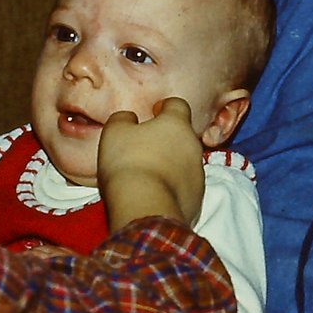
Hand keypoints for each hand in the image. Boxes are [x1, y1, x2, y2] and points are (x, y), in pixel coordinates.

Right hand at [98, 97, 204, 230]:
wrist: (144, 207)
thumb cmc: (128, 162)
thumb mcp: (114, 131)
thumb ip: (123, 119)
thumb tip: (129, 118)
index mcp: (176, 124)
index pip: (178, 105)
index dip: (165, 108)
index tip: (154, 112)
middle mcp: (193, 146)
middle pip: (183, 136)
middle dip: (168, 139)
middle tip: (146, 147)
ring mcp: (198, 174)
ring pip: (185, 162)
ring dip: (171, 164)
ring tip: (148, 174)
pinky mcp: (197, 199)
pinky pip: (185, 187)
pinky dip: (173, 187)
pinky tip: (154, 193)